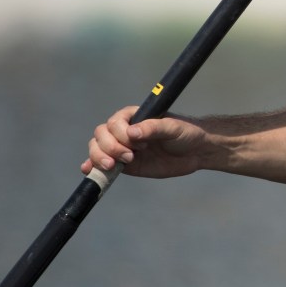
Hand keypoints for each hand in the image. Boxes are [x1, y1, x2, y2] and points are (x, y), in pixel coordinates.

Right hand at [81, 106, 204, 178]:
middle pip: (101, 135)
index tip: (140, 144)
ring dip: (98, 157)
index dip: (121, 135)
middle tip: (130, 157)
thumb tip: (132, 132)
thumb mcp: (173, 128)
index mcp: (134, 117)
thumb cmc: (186, 133)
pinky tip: (89, 170)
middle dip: (109, 147)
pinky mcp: (125, 164)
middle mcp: (124, 131)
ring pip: (97, 149)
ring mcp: (123, 148)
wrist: (196, 152)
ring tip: (112, 166)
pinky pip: (102, 164)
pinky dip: (92, 166)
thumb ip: (153, 128)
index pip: (114, 123)